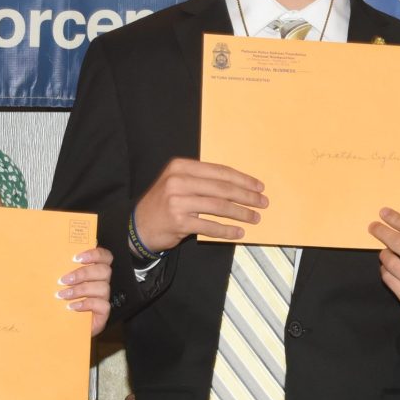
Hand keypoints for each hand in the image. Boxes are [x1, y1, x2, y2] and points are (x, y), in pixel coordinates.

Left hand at [59, 247, 113, 335]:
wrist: (60, 327)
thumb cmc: (59, 301)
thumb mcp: (58, 283)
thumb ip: (59, 270)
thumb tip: (48, 257)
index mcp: (93, 271)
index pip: (105, 256)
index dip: (95, 254)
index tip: (76, 258)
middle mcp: (101, 282)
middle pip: (104, 270)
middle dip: (84, 273)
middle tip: (64, 280)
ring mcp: (103, 298)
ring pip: (103, 287)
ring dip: (81, 290)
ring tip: (63, 295)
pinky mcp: (103, 313)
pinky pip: (103, 305)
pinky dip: (86, 304)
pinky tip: (72, 307)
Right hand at [133, 158, 266, 252]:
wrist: (138, 226)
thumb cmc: (163, 203)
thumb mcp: (177, 183)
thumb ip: (201, 180)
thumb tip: (237, 185)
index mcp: (180, 167)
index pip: (219, 171)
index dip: (242, 179)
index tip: (258, 186)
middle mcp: (178, 181)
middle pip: (222, 187)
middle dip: (246, 196)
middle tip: (262, 202)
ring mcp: (177, 201)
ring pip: (219, 206)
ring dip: (241, 213)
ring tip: (254, 218)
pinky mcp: (179, 222)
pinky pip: (209, 226)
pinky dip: (227, 230)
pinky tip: (238, 232)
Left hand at [368, 208, 399, 331]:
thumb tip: (399, 227)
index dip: (397, 219)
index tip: (384, 213)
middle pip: (399, 244)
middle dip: (382, 232)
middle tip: (373, 227)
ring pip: (390, 262)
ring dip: (384, 254)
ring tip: (385, 252)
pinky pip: (389, 279)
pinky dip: (385, 271)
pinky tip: (388, 268)